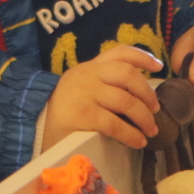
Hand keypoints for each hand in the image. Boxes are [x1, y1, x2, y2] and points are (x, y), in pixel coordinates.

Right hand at [42, 44, 162, 148]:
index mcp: (89, 66)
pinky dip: (131, 134)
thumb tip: (140, 95)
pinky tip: (138, 141)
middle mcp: (88, 75)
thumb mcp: (81, 88)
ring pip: (126, 101)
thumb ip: (103, 84)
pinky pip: (115, 124)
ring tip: (151, 130)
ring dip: (144, 117)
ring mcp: (85, 93)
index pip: (119, 53)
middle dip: (147, 93)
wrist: (34, 126)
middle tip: (155, 109)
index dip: (142, 57)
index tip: (159, 67)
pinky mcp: (83, 114)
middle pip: (128, 75)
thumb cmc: (63, 111)